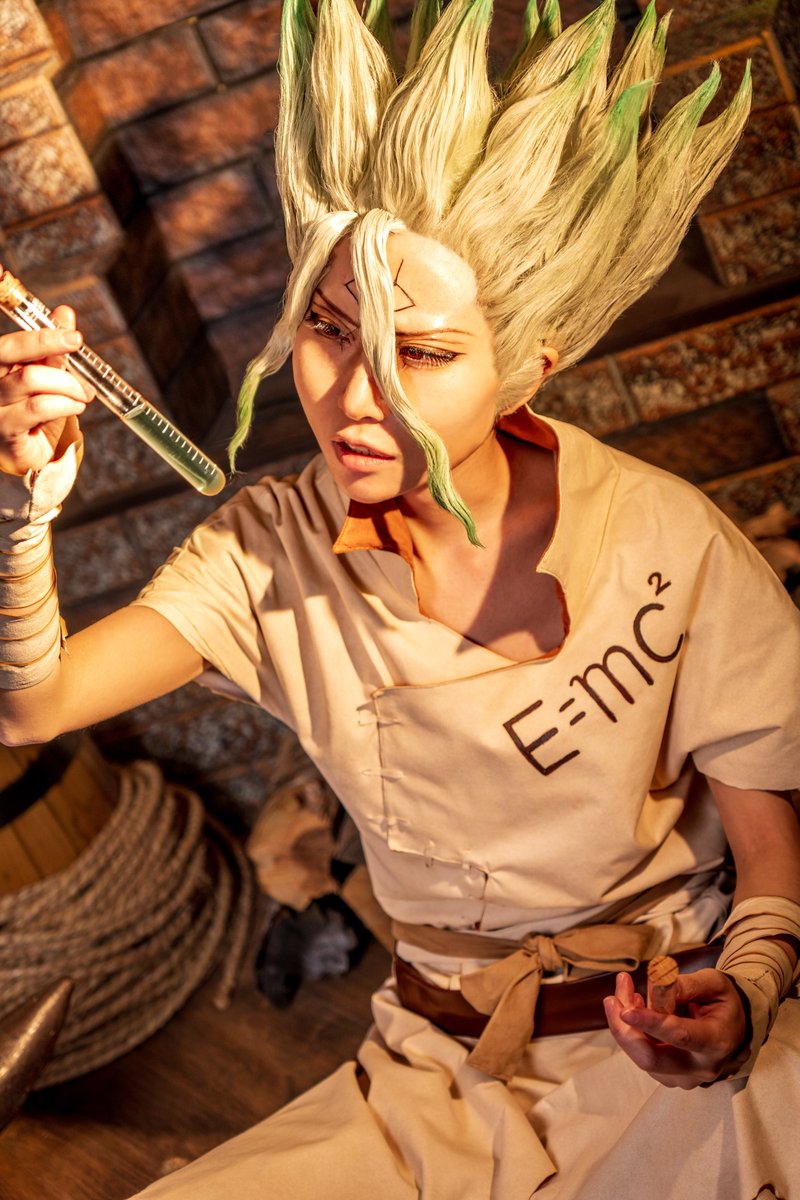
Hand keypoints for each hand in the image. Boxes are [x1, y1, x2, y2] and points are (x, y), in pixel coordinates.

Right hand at [0, 306, 92, 475]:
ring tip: (84, 392)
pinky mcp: (6, 430)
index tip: (73, 334)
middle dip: (50, 347)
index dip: (42, 335)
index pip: (11, 344)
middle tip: (78, 347)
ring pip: (32, 381)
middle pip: (13, 355)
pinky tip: (76, 405)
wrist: (28, 453)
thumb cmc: (34, 412)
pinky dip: (65, 403)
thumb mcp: (46, 376)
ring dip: (67, 383)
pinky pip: (38, 408)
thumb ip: (52, 349)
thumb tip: (65, 314)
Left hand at [603, 967, 746, 1088]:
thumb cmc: (722, 1002)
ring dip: (624, 1025)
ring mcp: (683, 1077)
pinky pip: (642, 1055)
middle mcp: (700, 1067)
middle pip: (651, 1059)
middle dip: (624, 1030)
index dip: (650, 1023)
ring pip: (641, 1057)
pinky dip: (631, 1031)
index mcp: (716, 1041)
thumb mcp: (714, 983)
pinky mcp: (668, 1077)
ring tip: (626, 990)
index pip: (680, 1035)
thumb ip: (687, 983)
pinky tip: (634, 1007)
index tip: (625, 1010)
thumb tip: (656, 984)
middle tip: (612, 998)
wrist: (732, 1028)